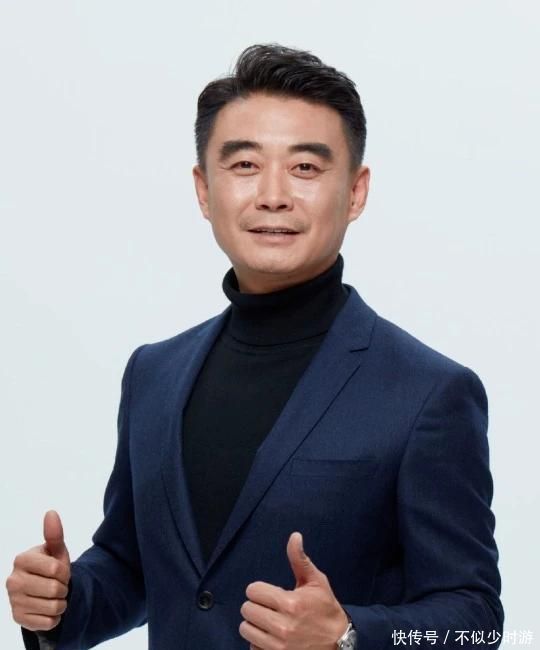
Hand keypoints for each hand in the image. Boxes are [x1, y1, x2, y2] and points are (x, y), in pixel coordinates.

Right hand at [6, 510, 70, 631]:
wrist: (44, 591)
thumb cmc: (51, 567)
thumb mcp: (56, 551)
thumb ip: (54, 534)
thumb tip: (51, 512)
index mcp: (22, 559)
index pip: (56, 569)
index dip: (65, 572)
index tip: (59, 571)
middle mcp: (13, 580)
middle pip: (55, 589)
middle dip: (64, 588)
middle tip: (58, 585)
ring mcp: (13, 601)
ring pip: (54, 607)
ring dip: (61, 603)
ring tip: (54, 596)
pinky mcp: (18, 618)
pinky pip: (48, 622)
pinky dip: (55, 617)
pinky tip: (47, 609)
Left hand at [239, 531, 348, 648]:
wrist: (339, 643)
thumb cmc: (326, 609)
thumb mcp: (316, 582)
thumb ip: (300, 560)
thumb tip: (294, 536)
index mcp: (290, 603)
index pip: (253, 591)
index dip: (260, 590)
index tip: (269, 594)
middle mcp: (282, 627)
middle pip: (247, 610)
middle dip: (256, 606)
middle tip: (269, 607)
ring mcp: (278, 647)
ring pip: (246, 629)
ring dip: (255, 624)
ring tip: (269, 622)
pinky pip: (252, 648)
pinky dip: (258, 643)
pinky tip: (272, 638)